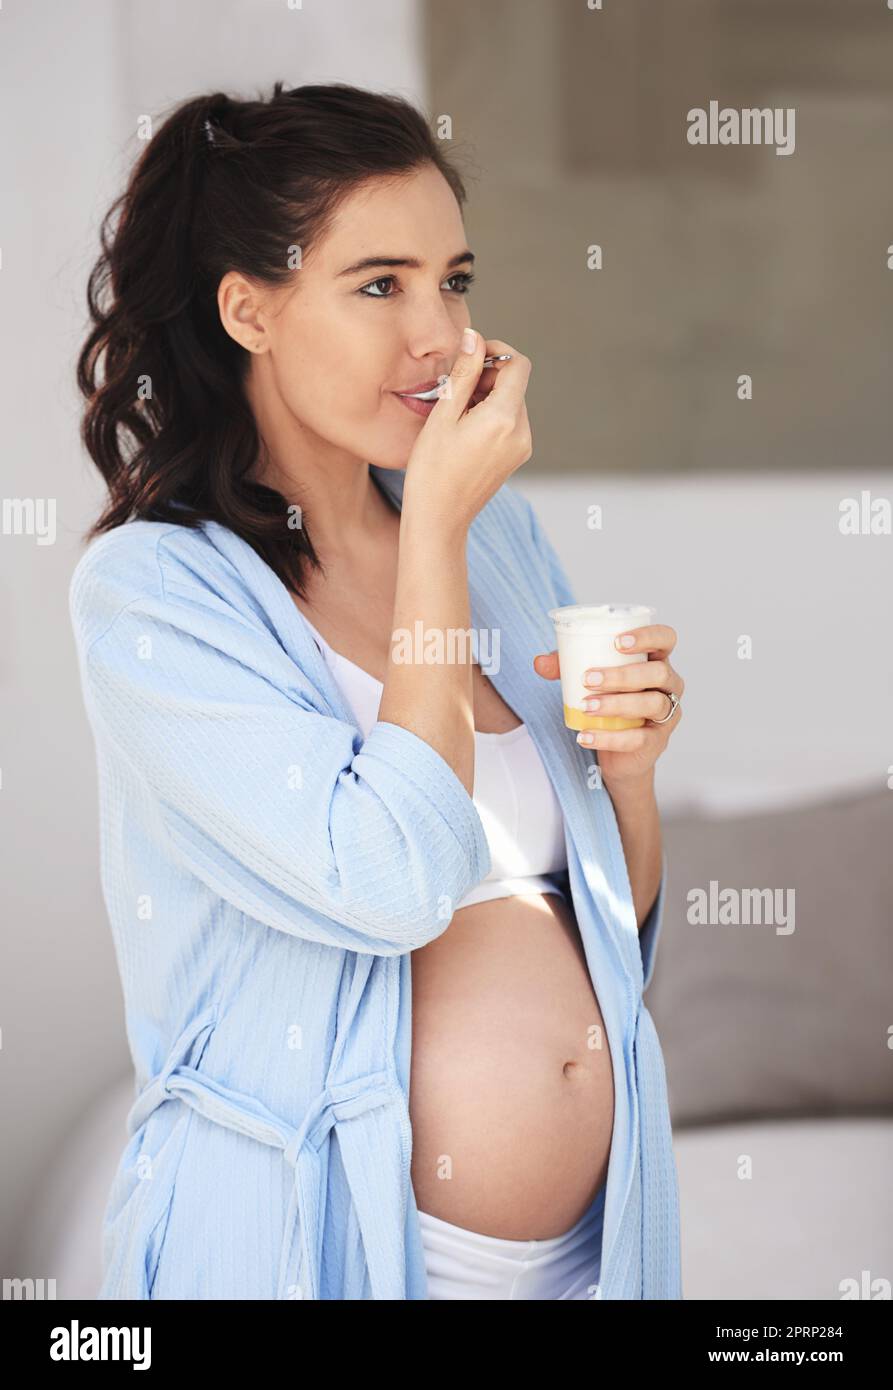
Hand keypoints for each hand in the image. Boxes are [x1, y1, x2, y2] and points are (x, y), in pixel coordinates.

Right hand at [403, 331, 531, 532]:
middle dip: (488, 377)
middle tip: (455, 389)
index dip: (497, 352)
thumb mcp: (443, 415)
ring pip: (512, 402)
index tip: (472, 356)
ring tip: (456, 414)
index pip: (518, 365)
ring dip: (487, 396)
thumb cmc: (432, 469)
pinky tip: (464, 430)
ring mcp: (522, 447)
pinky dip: (491, 415)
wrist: (439, 519)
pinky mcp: (516, 457)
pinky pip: (509, 423)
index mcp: (504, 418)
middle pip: (515, 384)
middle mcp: (521, 432)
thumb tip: (475, 337)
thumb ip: (464, 373)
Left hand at [532, 624, 683, 784]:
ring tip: (586, 707)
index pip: (665, 638)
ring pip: (652, 703)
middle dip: (623, 675)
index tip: (618, 642)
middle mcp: (668, 684)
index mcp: (655, 660)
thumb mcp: (586, 680)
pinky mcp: (657, 741)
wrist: (618, 752)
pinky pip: (638, 738)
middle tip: (588, 678)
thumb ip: (564, 667)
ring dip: (617, 704)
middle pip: (658, 672)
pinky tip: (586, 736)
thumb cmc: (608, 702)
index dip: (648, 636)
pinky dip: (609, 738)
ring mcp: (667, 713)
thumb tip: (539, 662)